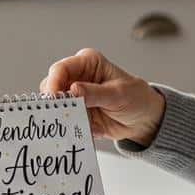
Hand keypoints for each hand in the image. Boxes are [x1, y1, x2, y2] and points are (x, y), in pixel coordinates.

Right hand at [39, 48, 165, 146]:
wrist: (143, 119)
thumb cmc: (135, 98)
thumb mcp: (118, 94)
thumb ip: (95, 93)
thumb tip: (73, 90)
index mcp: (88, 63)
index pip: (61, 69)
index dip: (53, 83)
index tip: (54, 99)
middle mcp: (77, 77)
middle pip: (51, 87)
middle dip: (55, 103)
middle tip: (63, 115)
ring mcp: (74, 96)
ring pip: (55, 106)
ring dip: (64, 117)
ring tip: (79, 125)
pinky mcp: (75, 113)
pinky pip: (64, 121)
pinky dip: (71, 128)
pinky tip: (86, 131)